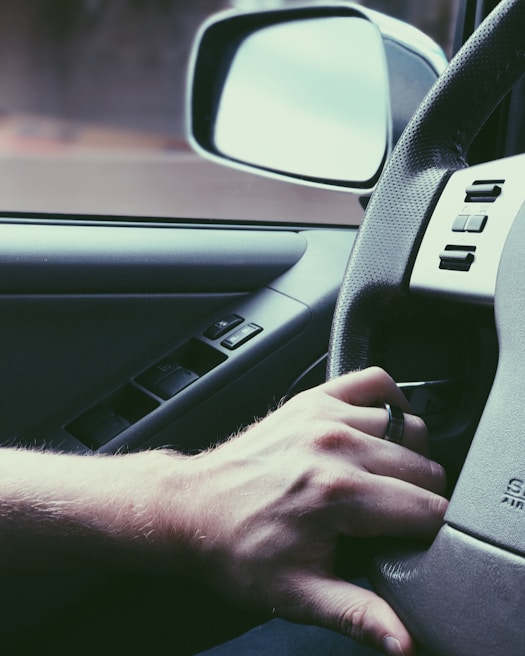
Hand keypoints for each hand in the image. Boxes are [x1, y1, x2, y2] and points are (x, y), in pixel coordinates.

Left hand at [180, 367, 447, 655]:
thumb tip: (404, 641)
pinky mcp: (312, 400)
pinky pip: (373, 382)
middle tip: (396, 522)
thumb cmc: (236, 548)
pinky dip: (389, 402)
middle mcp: (335, 446)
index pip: (428, 510)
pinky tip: (382, 429)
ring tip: (387, 483)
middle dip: (423, 499)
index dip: (433, 534)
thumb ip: (359, 615)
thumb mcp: (296, 594)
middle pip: (426, 468)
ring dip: (410, 457)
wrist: (191, 508)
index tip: (418, 544)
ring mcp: (324, 416)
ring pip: (410, 429)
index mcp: (338, 494)